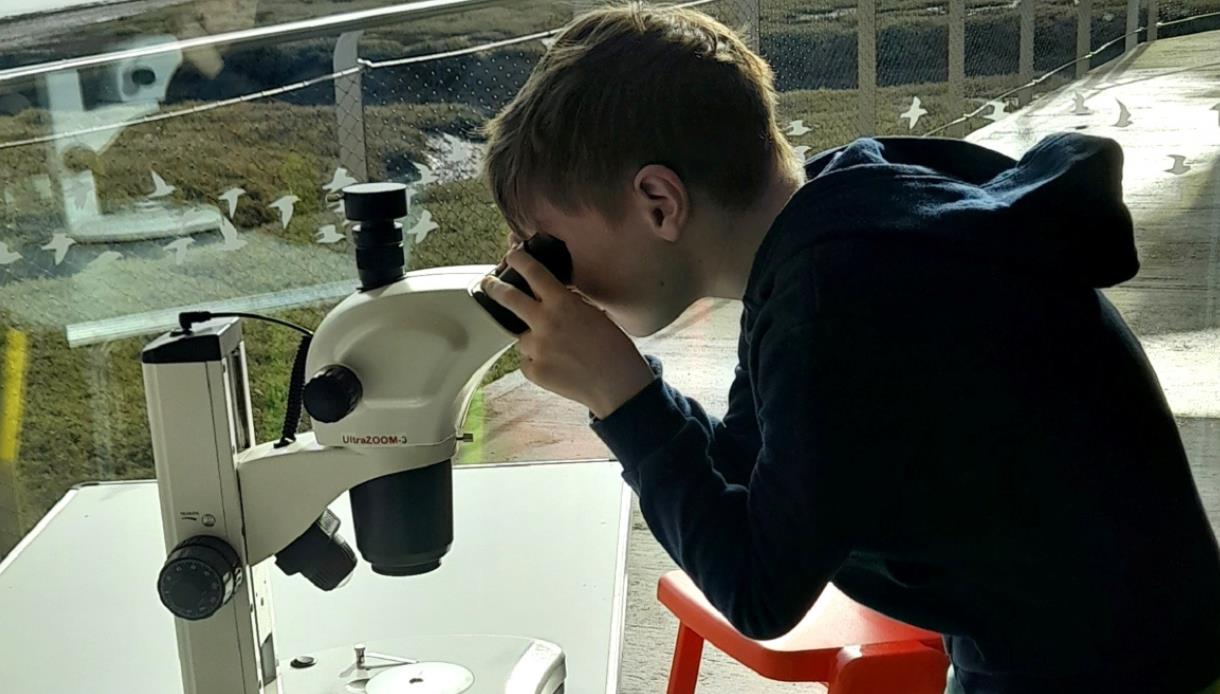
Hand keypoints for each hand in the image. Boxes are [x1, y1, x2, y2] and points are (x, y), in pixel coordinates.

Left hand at [480, 249, 654, 418]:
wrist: (616, 384)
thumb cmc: (611, 348)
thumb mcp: (593, 313)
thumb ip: (567, 302)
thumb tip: (549, 294)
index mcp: (562, 304)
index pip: (533, 272)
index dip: (519, 259)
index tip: (512, 255)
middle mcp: (544, 322)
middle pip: (508, 297)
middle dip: (494, 287)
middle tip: (489, 283)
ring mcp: (536, 348)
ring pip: (521, 336)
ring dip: (533, 338)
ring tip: (558, 349)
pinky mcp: (532, 371)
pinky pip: (527, 360)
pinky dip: (538, 360)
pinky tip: (559, 364)